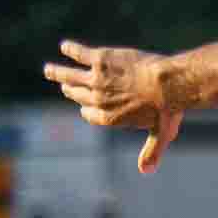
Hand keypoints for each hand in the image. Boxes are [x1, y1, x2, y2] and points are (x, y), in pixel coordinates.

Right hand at [44, 40, 184, 172]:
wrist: (168, 84)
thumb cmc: (167, 110)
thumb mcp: (160, 134)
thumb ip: (151, 152)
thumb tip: (146, 171)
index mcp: (108, 118)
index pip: (89, 114)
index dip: (85, 109)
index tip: (83, 106)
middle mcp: (98, 100)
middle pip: (78, 95)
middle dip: (71, 90)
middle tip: (65, 85)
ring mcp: (97, 80)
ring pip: (71, 76)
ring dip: (58, 72)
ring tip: (49, 70)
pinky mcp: (101, 60)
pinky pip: (80, 55)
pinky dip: (72, 50)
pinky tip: (65, 46)